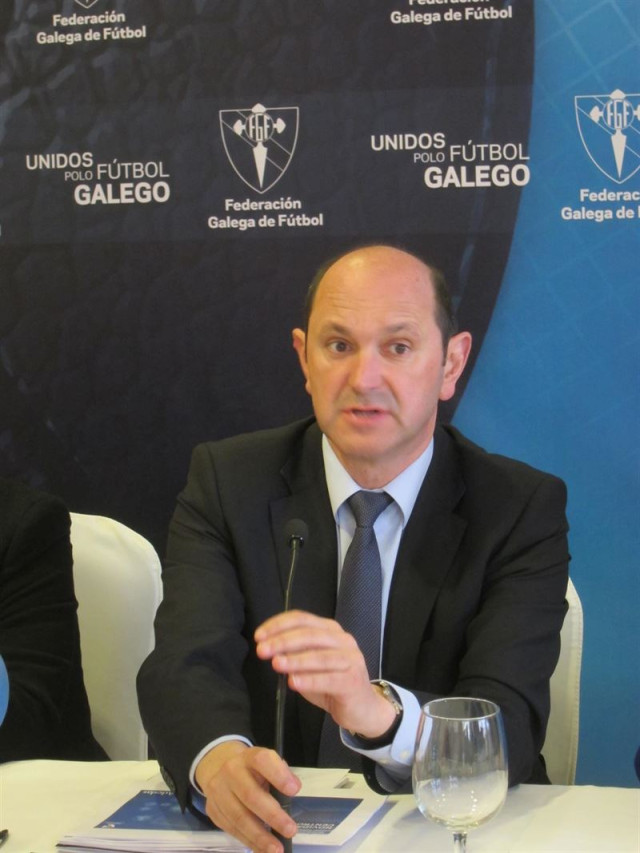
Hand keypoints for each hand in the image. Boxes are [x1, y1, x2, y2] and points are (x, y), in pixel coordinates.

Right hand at [195, 740, 300, 852]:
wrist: (218, 767)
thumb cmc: (252, 769)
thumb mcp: (267, 764)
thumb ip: (281, 773)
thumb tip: (293, 787)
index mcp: (249, 757)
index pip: (263, 760)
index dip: (278, 775)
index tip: (294, 791)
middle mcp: (231, 771)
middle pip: (250, 794)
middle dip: (272, 815)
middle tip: (290, 830)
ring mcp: (218, 791)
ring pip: (238, 817)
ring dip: (259, 837)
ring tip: (276, 849)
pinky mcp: (212, 809)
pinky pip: (231, 828)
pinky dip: (248, 841)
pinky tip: (261, 849)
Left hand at [255, 610, 395, 737]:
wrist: (362, 708)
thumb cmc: (333, 684)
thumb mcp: (311, 665)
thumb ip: (295, 654)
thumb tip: (270, 649)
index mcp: (331, 630)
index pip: (302, 619)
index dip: (279, 625)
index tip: (259, 636)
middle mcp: (343, 640)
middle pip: (310, 635)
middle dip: (282, 641)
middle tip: (262, 651)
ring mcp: (351, 660)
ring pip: (320, 656)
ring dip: (295, 660)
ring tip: (276, 664)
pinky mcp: (353, 681)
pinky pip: (328, 679)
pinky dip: (309, 680)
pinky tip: (293, 683)